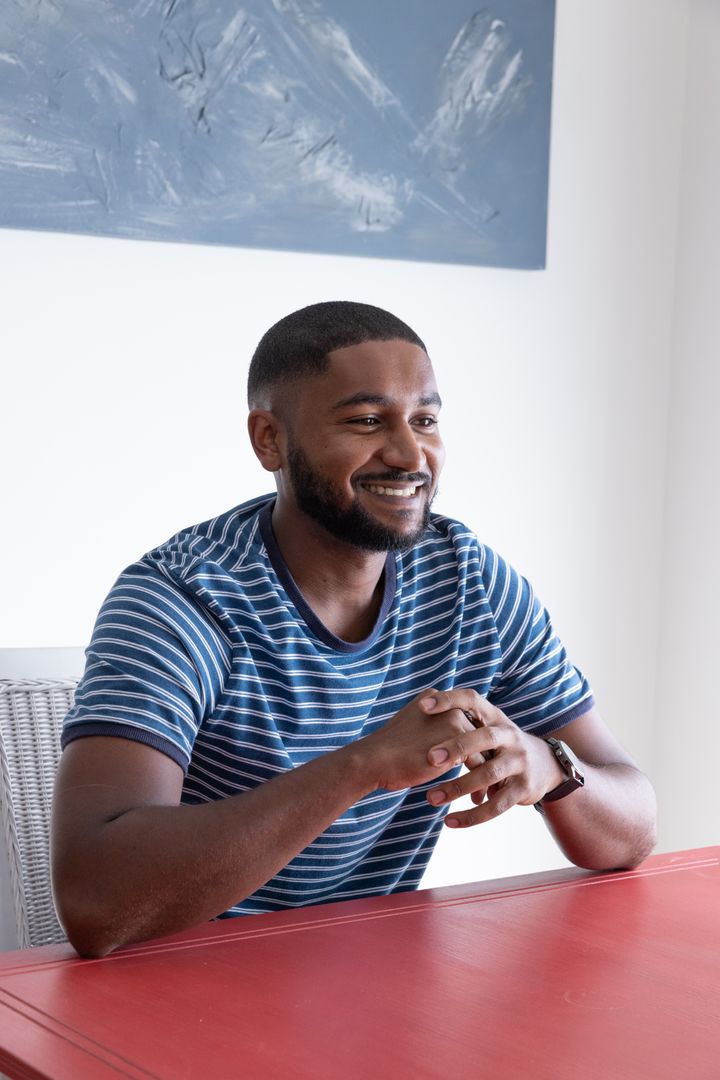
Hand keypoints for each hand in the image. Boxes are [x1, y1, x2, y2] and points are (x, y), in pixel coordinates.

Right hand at [362, 690, 478, 791]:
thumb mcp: (414, 732)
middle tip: (484, 786)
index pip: (464, 723)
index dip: (471, 747)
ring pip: (482, 750)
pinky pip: (478, 763)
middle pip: (477, 735)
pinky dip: (479, 783)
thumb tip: (456, 750)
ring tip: (481, 795)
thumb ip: (433, 731)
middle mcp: (448, 705)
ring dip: (484, 774)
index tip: (474, 768)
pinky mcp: (456, 740)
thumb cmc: (390, 754)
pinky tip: (474, 797)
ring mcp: (453, 720)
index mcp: (435, 699)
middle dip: (482, 760)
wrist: (373, 760)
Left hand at [420, 689, 566, 826]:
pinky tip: (451, 821)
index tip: (422, 708)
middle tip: (430, 758)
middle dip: (457, 747)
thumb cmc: (503, 745)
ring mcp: (519, 762)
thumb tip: (421, 708)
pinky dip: (472, 815)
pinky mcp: (524, 788)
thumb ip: (464, 723)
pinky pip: (496, 805)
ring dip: (458, 787)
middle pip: (484, 738)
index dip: (449, 700)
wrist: (547, 766)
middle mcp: (510, 736)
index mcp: (496, 717)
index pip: (473, 700)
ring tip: (431, 798)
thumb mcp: (490, 729)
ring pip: (487, 775)